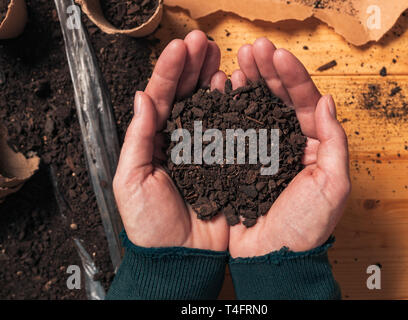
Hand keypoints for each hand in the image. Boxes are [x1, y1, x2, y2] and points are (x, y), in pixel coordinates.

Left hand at [113, 31, 228, 250]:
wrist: (179, 256)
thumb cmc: (149, 224)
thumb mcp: (131, 180)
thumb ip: (137, 138)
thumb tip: (141, 97)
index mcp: (154, 141)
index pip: (160, 97)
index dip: (170, 70)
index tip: (181, 47)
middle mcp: (179, 139)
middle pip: (186, 94)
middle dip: (193, 66)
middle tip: (203, 41)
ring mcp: (203, 148)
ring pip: (208, 106)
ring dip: (212, 79)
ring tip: (219, 56)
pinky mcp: (224, 162)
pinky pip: (228, 129)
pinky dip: (231, 108)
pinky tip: (233, 88)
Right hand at [228, 38, 350, 256]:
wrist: (272, 257)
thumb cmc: (305, 227)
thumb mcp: (333, 186)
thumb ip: (334, 143)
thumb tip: (327, 103)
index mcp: (312, 145)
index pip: (306, 102)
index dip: (293, 77)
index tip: (277, 56)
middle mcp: (287, 143)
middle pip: (278, 99)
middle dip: (267, 72)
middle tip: (252, 49)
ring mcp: (261, 150)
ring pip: (255, 108)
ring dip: (247, 83)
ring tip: (236, 62)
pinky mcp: (239, 160)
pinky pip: (233, 128)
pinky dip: (228, 108)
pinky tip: (221, 91)